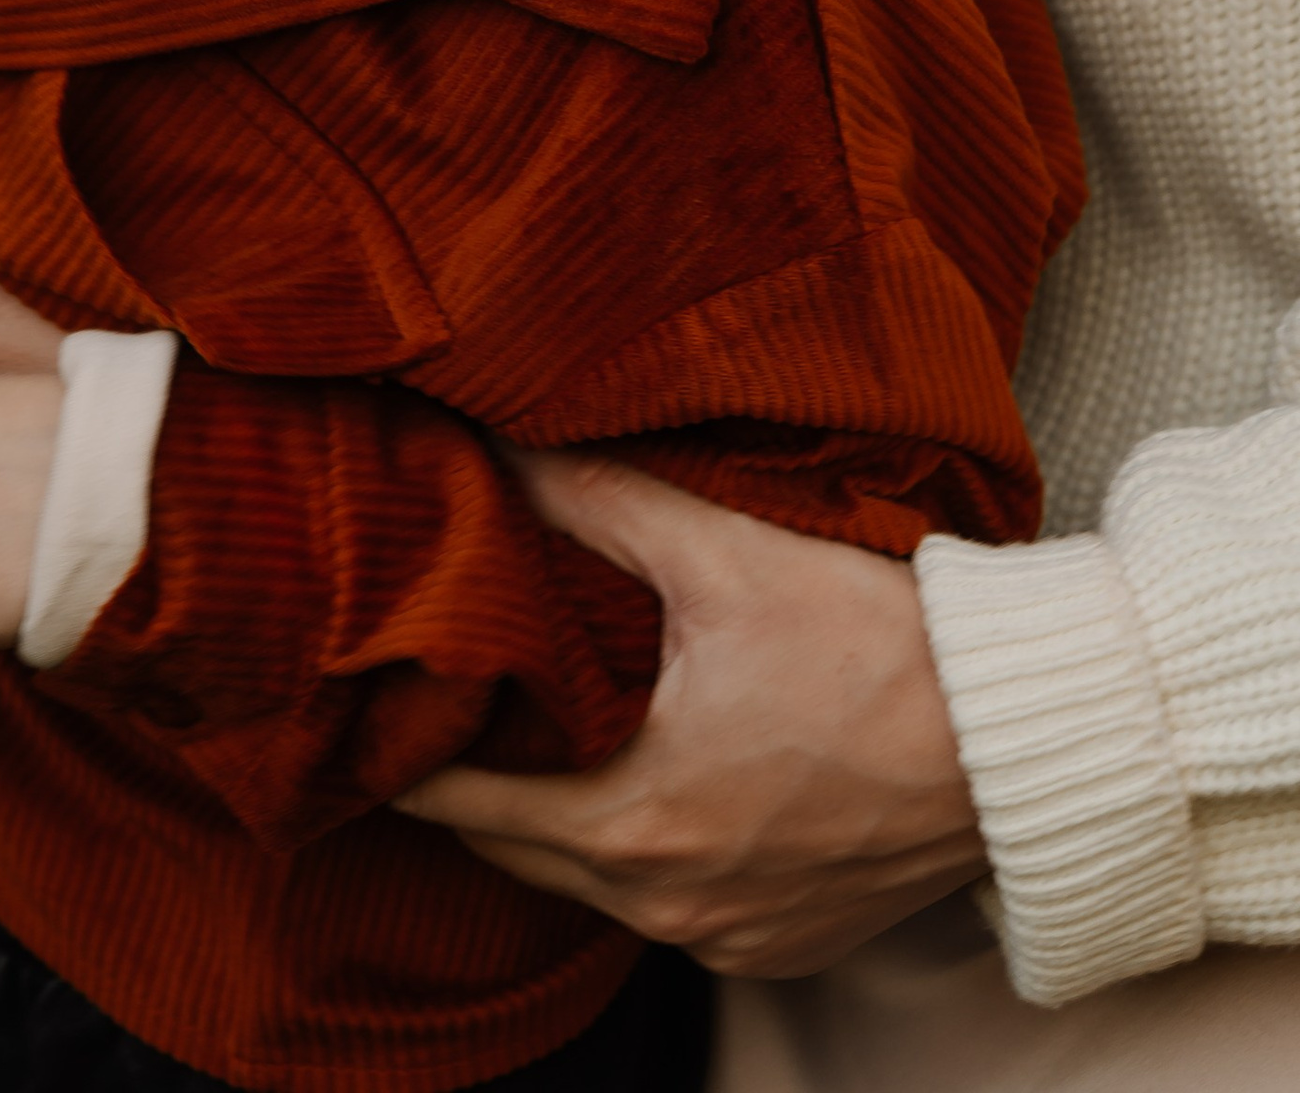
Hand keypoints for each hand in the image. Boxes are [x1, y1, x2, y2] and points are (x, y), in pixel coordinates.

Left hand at [396, 455, 987, 975]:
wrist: (1024, 741)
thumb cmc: (881, 646)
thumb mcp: (722, 552)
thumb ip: (597, 498)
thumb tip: (499, 443)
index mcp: (636, 826)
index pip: (466, 807)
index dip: (408, 756)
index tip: (364, 711)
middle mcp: (674, 906)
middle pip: (520, 853)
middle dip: (474, 785)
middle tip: (438, 706)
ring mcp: (734, 939)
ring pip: (598, 885)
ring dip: (562, 820)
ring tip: (534, 731)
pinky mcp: (788, 943)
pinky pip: (676, 907)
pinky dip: (645, 854)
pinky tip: (648, 777)